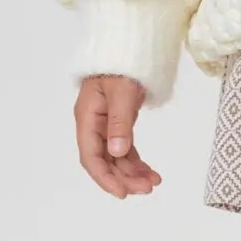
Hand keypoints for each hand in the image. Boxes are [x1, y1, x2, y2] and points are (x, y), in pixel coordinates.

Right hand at [75, 74, 161, 197]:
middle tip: (147, 189)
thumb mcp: (121, 92)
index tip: (122, 193)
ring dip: (132, 173)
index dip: (104, 177)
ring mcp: (106, 125)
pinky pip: (125, 149)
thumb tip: (116, 152)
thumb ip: (119, 122)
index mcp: (87, 117)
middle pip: (104, 161)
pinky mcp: (119, 123)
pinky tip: (150, 172)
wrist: (130, 47)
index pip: (91, 156)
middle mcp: (93, 125)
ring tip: (153, 182)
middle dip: (123, 178)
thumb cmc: (122, 64)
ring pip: (116, 158)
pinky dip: (136, 162)